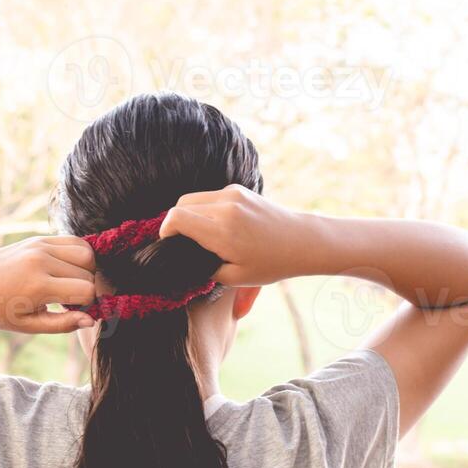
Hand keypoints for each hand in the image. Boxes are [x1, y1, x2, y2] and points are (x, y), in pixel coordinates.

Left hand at [0, 235, 97, 332]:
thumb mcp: (28, 325)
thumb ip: (63, 324)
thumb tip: (91, 320)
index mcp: (38, 285)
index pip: (86, 291)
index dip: (87, 305)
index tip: (74, 311)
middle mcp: (41, 260)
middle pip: (89, 272)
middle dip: (87, 289)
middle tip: (69, 301)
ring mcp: (40, 245)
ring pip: (86, 253)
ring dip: (86, 270)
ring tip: (70, 284)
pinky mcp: (38, 239)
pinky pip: (73, 241)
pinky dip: (78, 255)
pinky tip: (67, 270)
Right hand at [159, 185, 313, 285]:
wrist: (302, 240)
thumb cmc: (271, 263)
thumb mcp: (235, 277)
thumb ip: (205, 269)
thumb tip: (186, 260)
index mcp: (222, 231)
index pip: (176, 218)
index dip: (166, 231)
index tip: (170, 244)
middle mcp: (225, 207)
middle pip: (180, 205)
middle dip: (175, 222)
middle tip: (183, 242)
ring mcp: (232, 194)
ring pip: (193, 198)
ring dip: (189, 214)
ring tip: (199, 235)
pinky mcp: (238, 189)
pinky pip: (208, 196)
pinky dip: (204, 208)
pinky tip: (216, 225)